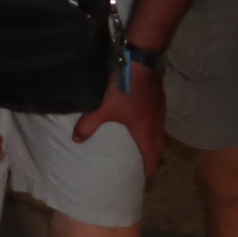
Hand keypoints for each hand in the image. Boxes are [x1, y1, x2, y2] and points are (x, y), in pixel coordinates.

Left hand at [74, 59, 164, 178]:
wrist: (140, 61)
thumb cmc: (123, 89)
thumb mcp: (103, 108)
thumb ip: (89, 125)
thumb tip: (77, 140)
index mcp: (146, 130)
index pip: (152, 154)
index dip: (150, 166)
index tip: (148, 176)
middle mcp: (157, 122)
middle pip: (158, 144)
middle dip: (153, 154)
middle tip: (146, 161)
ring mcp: (160, 108)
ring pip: (160, 129)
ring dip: (154, 138)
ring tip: (145, 142)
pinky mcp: (159, 96)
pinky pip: (158, 116)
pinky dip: (152, 123)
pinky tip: (144, 117)